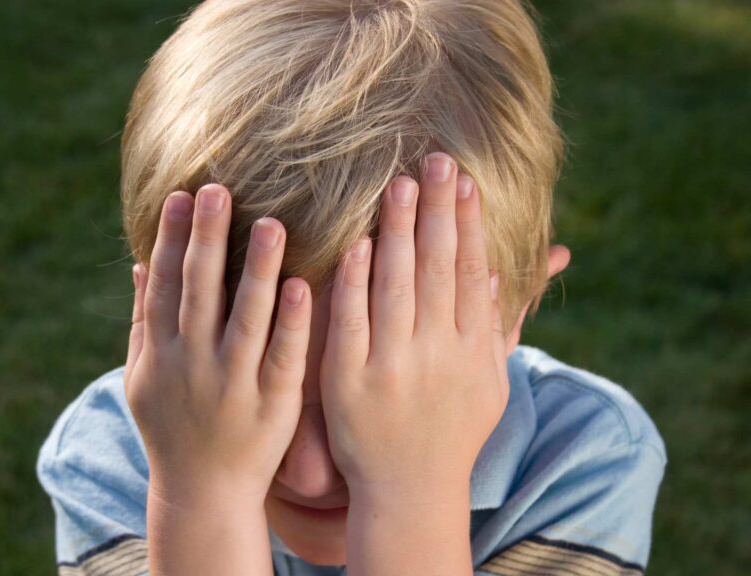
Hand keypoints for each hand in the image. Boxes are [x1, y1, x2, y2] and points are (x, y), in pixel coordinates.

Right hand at [123, 184, 312, 509]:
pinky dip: (291, 322)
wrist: (202, 494)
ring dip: (258, 270)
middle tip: (219, 189)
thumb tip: (140, 262)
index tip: (183, 195)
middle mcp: (193, 364)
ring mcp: (233, 385)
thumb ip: (143, 319)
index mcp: (161, 353)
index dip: (173, 239)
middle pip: (200, 292)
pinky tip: (301, 285)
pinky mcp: (272, 405)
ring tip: (273, 223)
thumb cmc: (171, 427)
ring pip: (247, 319)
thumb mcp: (142, 376)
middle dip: (207, 239)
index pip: (165, 286)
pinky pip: (283, 357)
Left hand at [320, 152, 508, 499]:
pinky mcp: (348, 382)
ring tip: (398, 184)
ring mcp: (392, 367)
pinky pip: (350, 323)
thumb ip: (500, 324)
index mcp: (473, 351)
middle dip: (437, 212)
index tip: (463, 180)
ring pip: (396, 287)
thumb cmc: (451, 430)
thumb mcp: (490, 382)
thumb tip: (519, 267)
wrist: (408, 490)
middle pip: (439, 270)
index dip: (469, 224)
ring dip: (399, 232)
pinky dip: (354, 282)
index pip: (474, 274)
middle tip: (433, 161)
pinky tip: (356, 243)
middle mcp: (437, 355)